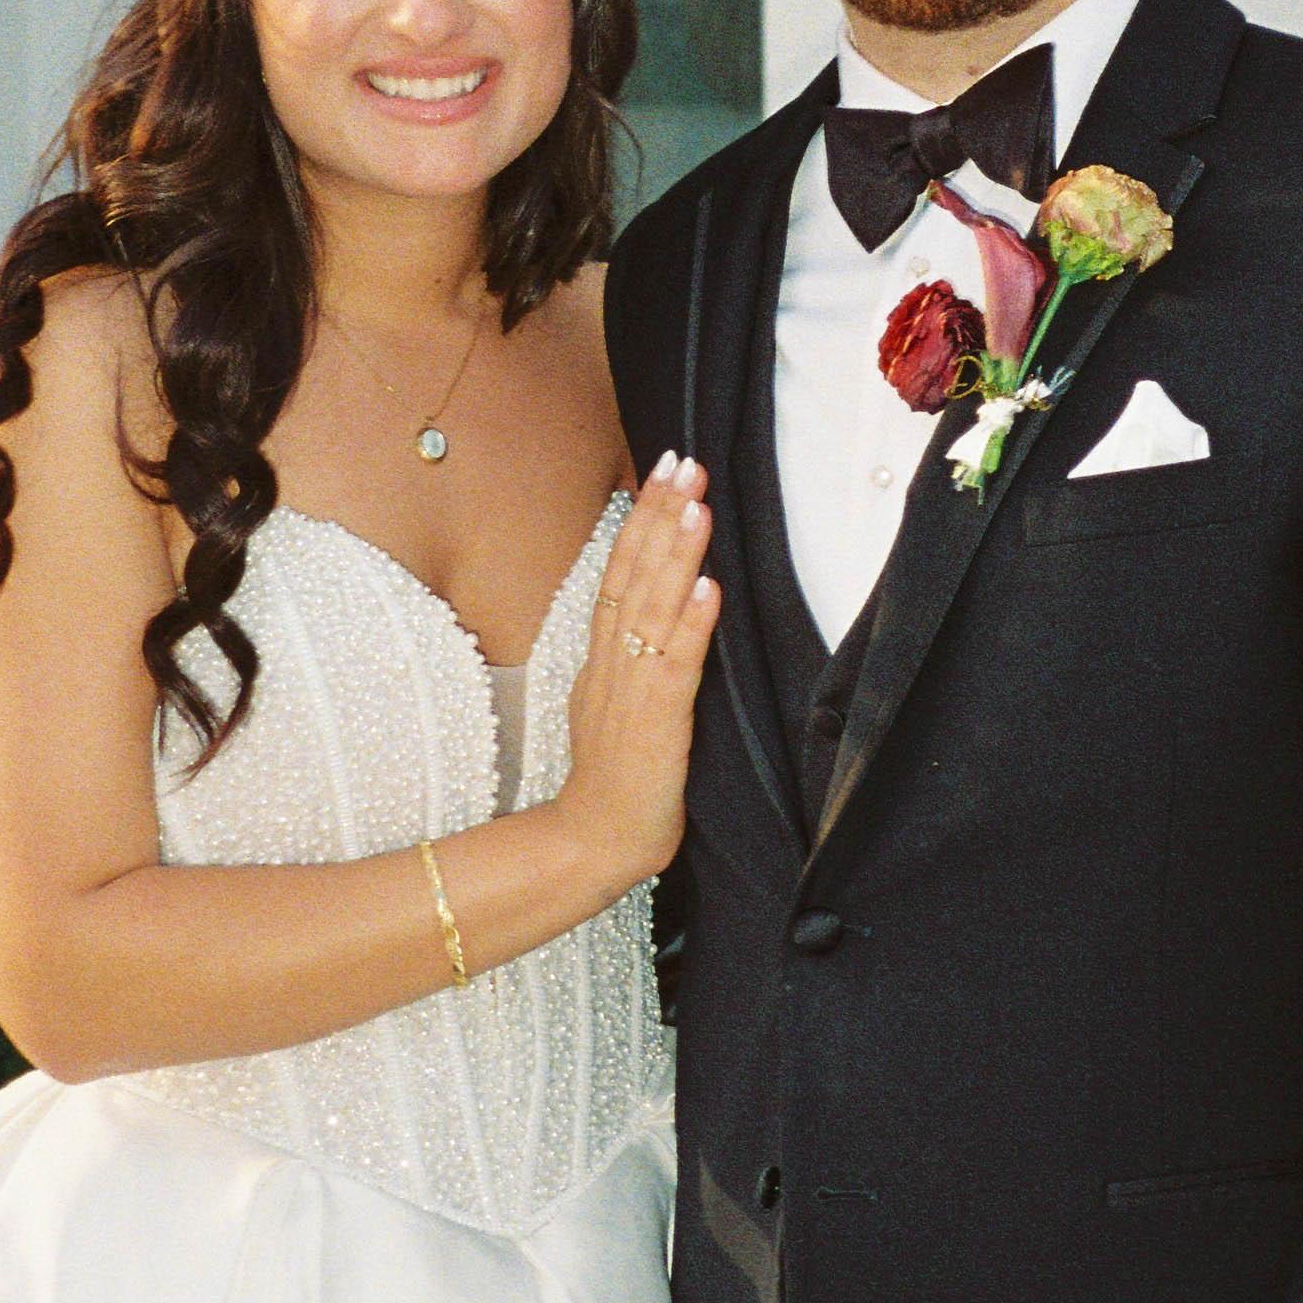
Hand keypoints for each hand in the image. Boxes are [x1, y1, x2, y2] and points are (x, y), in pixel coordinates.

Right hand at [550, 457, 721, 895]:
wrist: (593, 842)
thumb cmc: (613, 781)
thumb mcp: (615, 704)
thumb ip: (630, 658)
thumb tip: (660, 612)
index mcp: (603, 658)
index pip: (620, 572)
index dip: (641, 519)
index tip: (662, 469)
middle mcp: (613, 664)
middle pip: (632, 575)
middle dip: (657, 514)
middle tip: (681, 460)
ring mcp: (631, 691)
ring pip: (653, 609)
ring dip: (675, 554)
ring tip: (695, 504)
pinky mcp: (656, 724)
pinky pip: (675, 667)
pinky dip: (692, 626)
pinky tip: (709, 589)